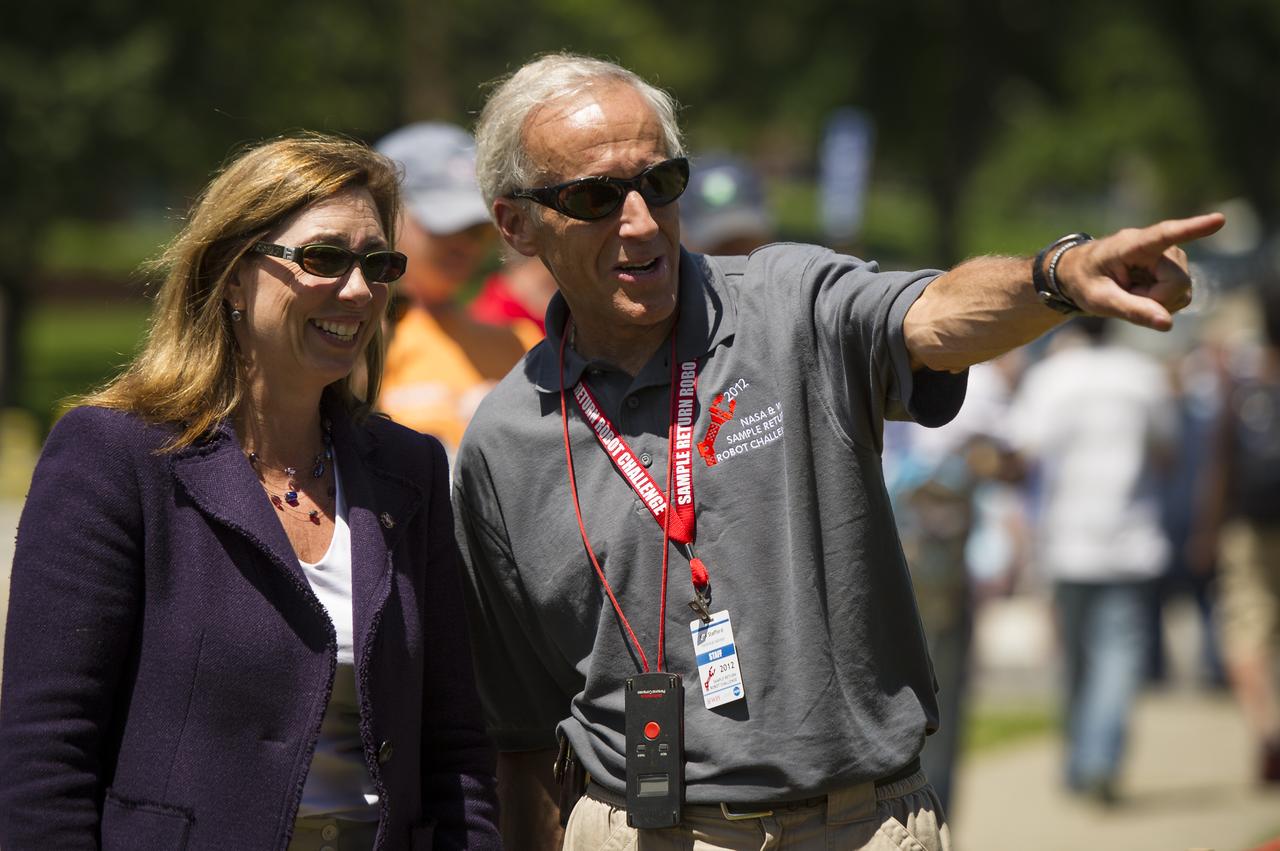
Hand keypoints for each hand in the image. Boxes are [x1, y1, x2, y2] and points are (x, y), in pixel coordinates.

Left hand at [1054, 213, 1224, 330]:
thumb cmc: (1085, 282)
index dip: (1193, 229)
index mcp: (1132, 244)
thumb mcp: (1099, 300)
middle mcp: (1158, 246)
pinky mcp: (1176, 267)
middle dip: (1155, 300)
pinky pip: (1181, 296)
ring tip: (1131, 291)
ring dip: (1157, 301)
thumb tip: (1167, 324)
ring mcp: (1171, 256)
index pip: (1165, 235)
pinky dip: (1162, 302)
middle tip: (1126, 295)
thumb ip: (1131, 310)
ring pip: (1182, 292)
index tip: (1218, 220)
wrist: (1081, 273)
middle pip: (1177, 283)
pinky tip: (1143, 293)